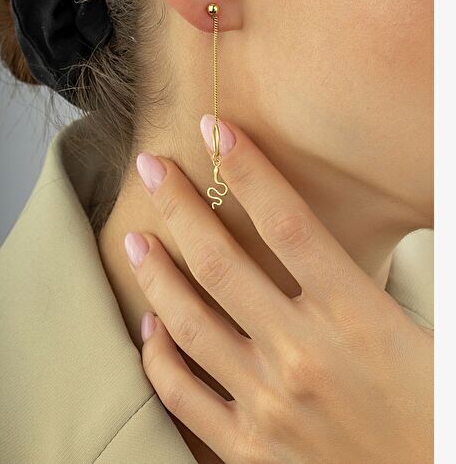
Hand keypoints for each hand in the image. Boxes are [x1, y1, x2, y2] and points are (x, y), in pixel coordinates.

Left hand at [123, 117, 432, 463]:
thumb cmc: (433, 404)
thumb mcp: (416, 326)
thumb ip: (366, 275)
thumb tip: (327, 224)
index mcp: (357, 316)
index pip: (288, 222)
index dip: (247, 168)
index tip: (217, 130)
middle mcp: (305, 354)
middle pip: (222, 262)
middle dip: (178, 205)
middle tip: (150, 168)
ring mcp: (271, 405)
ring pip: (190, 323)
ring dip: (155, 273)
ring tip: (136, 238)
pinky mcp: (251, 450)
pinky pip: (185, 396)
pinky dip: (158, 357)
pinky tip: (151, 326)